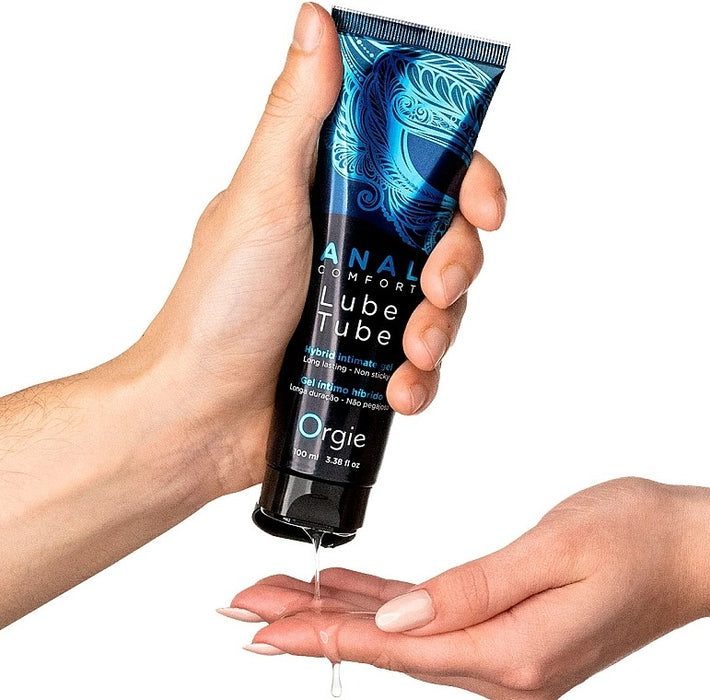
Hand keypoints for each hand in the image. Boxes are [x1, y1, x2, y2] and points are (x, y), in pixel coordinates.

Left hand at [124, 2, 505, 494]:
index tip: (485, 208)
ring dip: (441, 329)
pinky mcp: (366, 360)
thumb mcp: (260, 199)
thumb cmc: (217, 307)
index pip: (421, 169)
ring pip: (442, 304)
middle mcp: (354, 245)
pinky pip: (422, 363)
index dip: (467, 179)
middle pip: (445, 237)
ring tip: (411, 354)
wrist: (200, 414)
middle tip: (434, 290)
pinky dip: (422, 379)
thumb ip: (297, 116)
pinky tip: (401, 393)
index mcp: (333, 196)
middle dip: (456, 264)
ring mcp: (362, 304)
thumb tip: (316, 23)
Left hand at [228, 478, 709, 697]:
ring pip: (397, 631)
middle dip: (308, 625)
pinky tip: (348, 591)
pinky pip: (426, 617)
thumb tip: (399, 620)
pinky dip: (379, 603)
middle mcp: (499, 664)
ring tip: (282, 599)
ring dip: (336, 613)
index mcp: (507, 652)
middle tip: (246, 607)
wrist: (686, 548)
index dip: (320, 635)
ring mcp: (502, 651)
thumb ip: (473, 591)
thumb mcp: (553, 552)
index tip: (261, 629)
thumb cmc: (633, 540)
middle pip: (382, 643)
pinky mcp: (505, 628)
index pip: (392, 645)